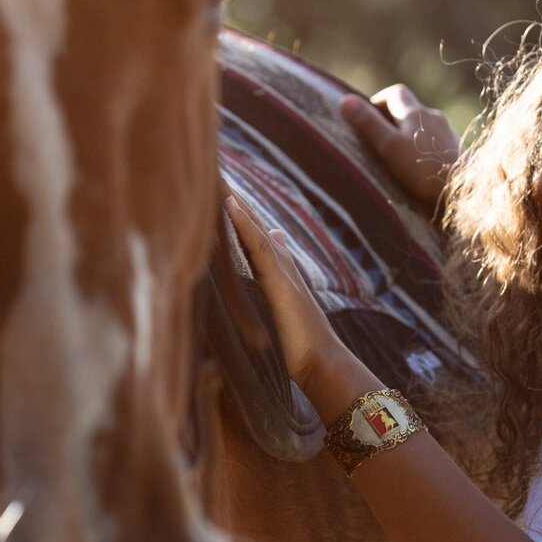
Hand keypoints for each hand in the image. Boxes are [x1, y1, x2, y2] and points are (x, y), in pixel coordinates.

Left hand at [224, 195, 353, 398]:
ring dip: (236, 204)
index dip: (245, 223)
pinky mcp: (278, 281)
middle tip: (219, 177)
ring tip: (218, 178)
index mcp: (280, 280)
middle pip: (255, 230)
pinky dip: (244, 224)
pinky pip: (258, 246)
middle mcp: (282, 269)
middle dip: (237, 205)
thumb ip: (271, 314)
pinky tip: (230, 204)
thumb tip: (263, 317)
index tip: (231, 201)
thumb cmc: (301, 356)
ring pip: (254, 230)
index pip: (258, 244)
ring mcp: (281, 273)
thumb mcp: (280, 328)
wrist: (322, 364)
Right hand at [339, 85, 460, 212]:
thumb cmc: (423, 169)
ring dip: (409, 134)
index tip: (368, 116)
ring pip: (424, 126)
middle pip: (410, 108)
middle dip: (392, 118)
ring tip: (397, 155)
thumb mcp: (388, 146)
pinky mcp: (457, 151)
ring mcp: (449, 133)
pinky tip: (419, 166)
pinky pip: (436, 142)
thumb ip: (368, 123)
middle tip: (378, 138)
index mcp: (416, 112)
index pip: (395, 92)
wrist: (464, 191)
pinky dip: (423, 147)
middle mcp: (434, 117)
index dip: (379, 100)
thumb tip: (345, 100)